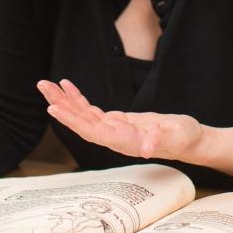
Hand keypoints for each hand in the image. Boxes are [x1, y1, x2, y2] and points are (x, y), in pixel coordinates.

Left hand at [40, 78, 205, 161]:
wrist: (189, 141)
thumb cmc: (185, 138)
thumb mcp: (177, 136)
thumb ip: (161, 140)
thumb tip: (146, 148)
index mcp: (124, 142)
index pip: (92, 131)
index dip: (72, 120)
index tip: (54, 108)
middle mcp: (113, 138)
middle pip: (81, 122)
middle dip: (61, 104)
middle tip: (43, 86)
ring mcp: (113, 131)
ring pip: (83, 116)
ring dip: (65, 100)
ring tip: (47, 84)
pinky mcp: (116, 122)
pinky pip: (91, 111)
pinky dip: (78, 99)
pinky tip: (68, 87)